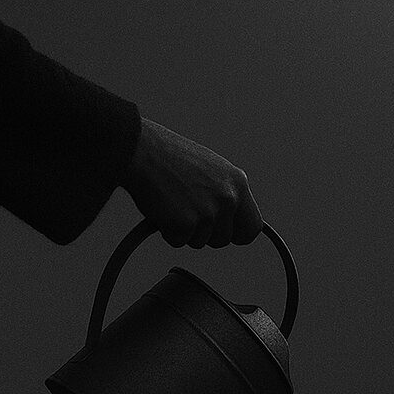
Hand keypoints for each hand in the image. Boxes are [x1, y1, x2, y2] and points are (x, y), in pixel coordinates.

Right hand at [118, 118, 262, 247]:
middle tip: (188, 212)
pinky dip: (168, 231)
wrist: (141, 151)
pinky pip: (178, 242)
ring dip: (185, 230)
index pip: (252, 227)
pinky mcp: (186, 224)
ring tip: (173, 203)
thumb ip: (225, 192)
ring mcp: (208, 213)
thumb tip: (230, 217)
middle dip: (206, 233)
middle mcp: (228, 198)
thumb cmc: (169, 157)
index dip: (237, 233)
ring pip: (200, 242)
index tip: (227, 233)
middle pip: (224, 239)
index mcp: (237, 182)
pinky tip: (163, 208)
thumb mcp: (211, 169)